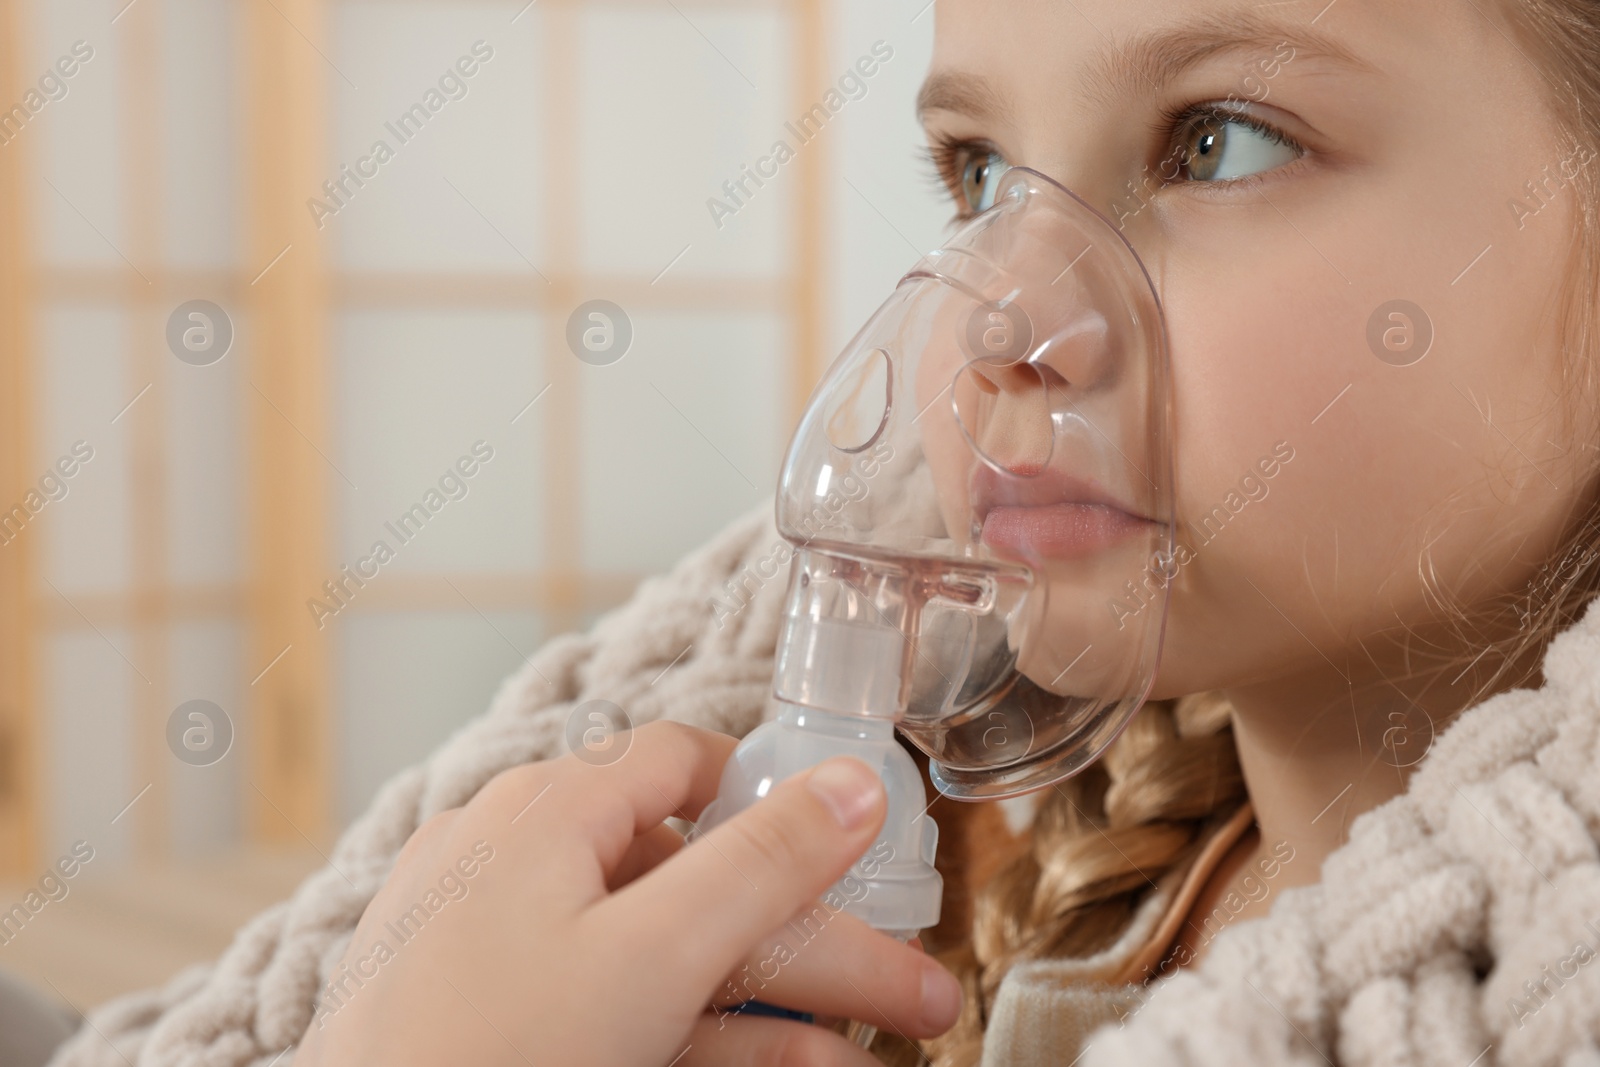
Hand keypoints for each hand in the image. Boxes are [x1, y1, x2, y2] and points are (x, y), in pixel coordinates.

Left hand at [295, 720, 962, 1065]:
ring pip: (659, 961)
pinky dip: (693, 1037)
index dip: (777, 799)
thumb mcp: (651, 955)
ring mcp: (493, 950)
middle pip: (693, 882)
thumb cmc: (491, 1056)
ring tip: (854, 1060)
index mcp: (544, 810)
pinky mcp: (484, 1022)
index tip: (855, 855)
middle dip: (810, 941)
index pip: (686, 762)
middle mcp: (513, 861)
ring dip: (766, 1008)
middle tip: (904, 996)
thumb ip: (761, 863)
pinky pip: (612, 1012)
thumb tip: (856, 784)